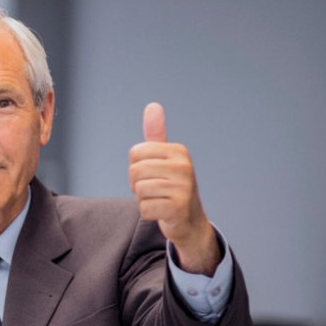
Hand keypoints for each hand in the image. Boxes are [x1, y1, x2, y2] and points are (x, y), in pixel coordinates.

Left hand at [129, 102, 221, 274]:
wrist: (190, 220)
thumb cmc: (171, 186)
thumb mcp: (164, 158)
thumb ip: (156, 134)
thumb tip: (152, 105)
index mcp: (179, 151)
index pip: (135, 153)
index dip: (136, 167)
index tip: (151, 174)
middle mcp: (184, 167)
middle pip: (135, 171)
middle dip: (137, 184)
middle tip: (154, 190)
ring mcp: (183, 188)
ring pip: (139, 191)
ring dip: (143, 199)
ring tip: (159, 200)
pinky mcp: (178, 208)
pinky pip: (144, 209)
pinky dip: (148, 213)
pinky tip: (162, 212)